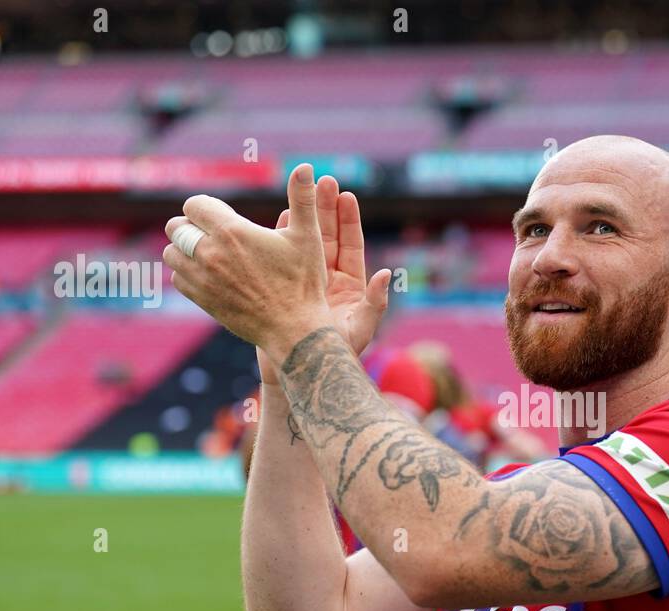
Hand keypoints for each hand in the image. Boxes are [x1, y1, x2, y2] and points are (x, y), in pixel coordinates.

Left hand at [165, 164, 367, 366]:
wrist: (294, 329)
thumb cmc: (303, 282)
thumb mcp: (307, 237)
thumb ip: (303, 199)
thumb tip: (305, 166)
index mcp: (232, 231)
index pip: (194, 205)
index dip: (205, 208)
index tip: (221, 216)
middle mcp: (210, 252)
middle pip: (176, 226)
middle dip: (190, 226)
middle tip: (211, 233)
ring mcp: (202, 278)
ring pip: (172, 252)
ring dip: (184, 250)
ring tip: (207, 253)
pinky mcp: (201, 299)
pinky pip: (177, 278)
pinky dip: (186, 273)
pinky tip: (207, 274)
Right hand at [256, 194, 390, 384]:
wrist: (301, 372)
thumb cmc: (334, 357)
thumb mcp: (360, 330)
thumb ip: (375, 303)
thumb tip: (386, 274)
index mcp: (352, 287)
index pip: (351, 246)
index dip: (349, 220)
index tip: (347, 195)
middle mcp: (330, 281)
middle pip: (329, 237)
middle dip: (326, 209)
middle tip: (325, 181)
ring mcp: (306, 282)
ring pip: (306, 244)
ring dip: (304, 218)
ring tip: (302, 190)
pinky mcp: (285, 287)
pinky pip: (283, 257)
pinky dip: (283, 237)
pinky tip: (282, 217)